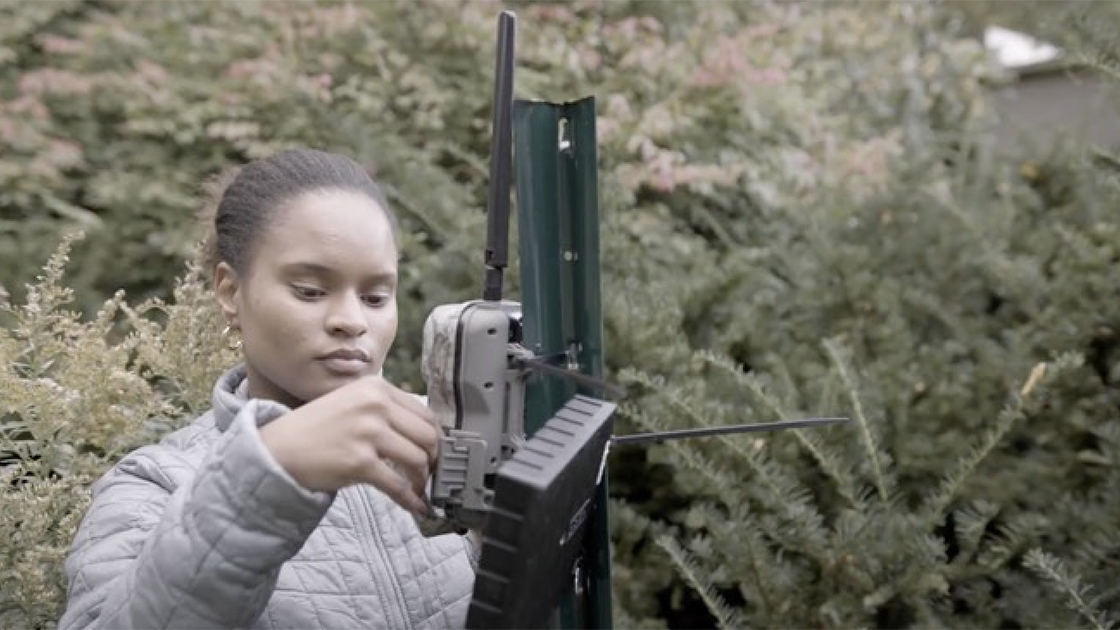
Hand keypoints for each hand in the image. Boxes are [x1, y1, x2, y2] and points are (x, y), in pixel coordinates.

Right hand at [258, 375, 439, 513]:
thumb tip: (426, 436)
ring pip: (418, 460)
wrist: (277, 449)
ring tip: (419, 488)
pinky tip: (416, 507)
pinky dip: (410, 499)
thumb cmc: (316, 430)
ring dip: (423, 479)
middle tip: (431, 473)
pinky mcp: (359, 462)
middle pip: (427, 436)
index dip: (435, 437)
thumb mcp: (353, 404)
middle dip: (434, 459)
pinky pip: (398, 485)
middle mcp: (374, 404)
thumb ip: (386, 412)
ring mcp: (367, 432)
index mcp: (375, 387)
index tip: (436, 453)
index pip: (424, 413)